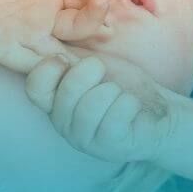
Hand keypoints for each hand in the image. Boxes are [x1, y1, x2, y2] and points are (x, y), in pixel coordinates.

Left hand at [0, 0, 112, 73]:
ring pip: (68, 52)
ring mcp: (34, 41)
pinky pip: (39, 70)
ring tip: (96, 34)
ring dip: (82, 49)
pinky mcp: (14, 56)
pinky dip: (54, 72)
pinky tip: (65, 66)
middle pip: (85, 24)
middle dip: (96, 12)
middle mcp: (50, 21)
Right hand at [24, 53, 180, 163]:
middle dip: (90, 71)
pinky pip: (115, 118)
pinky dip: (128, 103)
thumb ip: (69, 59)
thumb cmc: (123, 85)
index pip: (34, 89)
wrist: (158, 110)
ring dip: (113, 91)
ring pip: (91, 107)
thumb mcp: (93, 66)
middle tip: (102, 71)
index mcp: (56, 103)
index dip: (49, 68)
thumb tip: (47, 43)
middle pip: (66, 94)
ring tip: (120, 94)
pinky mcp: (111, 147)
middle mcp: (65, 125)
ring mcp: (87, 140)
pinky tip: (131, 106)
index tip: (69, 59)